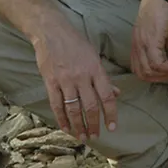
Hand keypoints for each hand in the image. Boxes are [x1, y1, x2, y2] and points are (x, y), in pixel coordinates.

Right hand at [32, 19, 119, 140]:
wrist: (51, 31)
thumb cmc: (75, 42)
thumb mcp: (94, 56)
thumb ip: (104, 77)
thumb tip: (116, 93)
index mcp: (95, 69)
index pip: (106, 96)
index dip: (110, 114)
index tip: (112, 127)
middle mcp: (82, 76)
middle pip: (90, 106)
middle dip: (94, 125)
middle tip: (95, 136)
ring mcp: (65, 80)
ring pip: (74, 109)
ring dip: (79, 126)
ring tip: (82, 137)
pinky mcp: (50, 81)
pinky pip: (57, 104)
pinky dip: (62, 119)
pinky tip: (66, 128)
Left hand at [131, 0, 167, 82]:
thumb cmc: (163, 10)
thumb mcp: (164, 32)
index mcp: (137, 43)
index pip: (137, 69)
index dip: (153, 75)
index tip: (167, 71)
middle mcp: (137, 44)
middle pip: (142, 74)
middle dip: (160, 78)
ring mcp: (143, 42)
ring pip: (149, 71)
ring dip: (166, 72)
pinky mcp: (152, 39)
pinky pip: (157, 63)